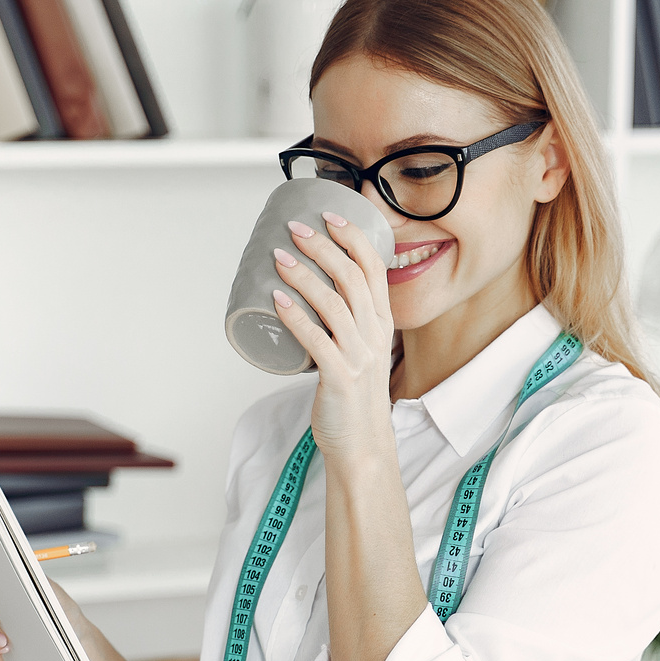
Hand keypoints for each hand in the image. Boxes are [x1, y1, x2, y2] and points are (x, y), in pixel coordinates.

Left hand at [271, 212, 395, 455]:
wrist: (362, 445)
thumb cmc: (353, 398)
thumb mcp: (360, 351)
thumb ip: (343, 324)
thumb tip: (304, 294)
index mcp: (382, 324)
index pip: (374, 268)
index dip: (352, 236)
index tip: (328, 214)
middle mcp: (376, 335)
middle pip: (352, 277)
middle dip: (323, 246)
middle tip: (294, 229)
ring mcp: (360, 356)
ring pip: (333, 303)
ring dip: (303, 275)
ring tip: (278, 256)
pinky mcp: (340, 378)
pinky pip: (316, 340)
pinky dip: (295, 316)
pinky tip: (276, 299)